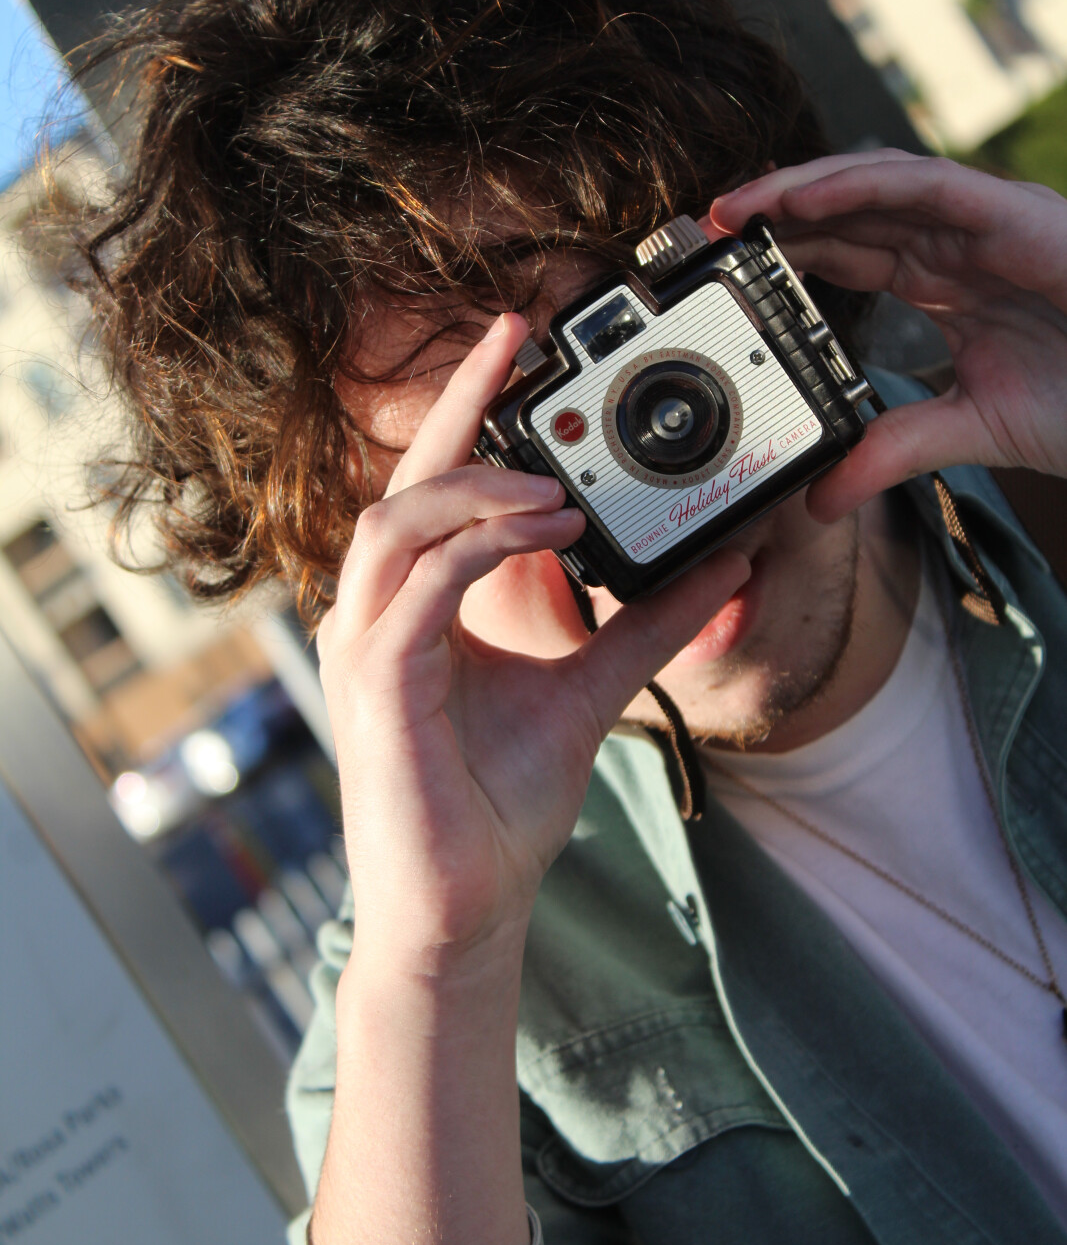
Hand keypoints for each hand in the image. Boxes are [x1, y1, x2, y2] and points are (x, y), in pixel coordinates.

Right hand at [317, 312, 749, 972]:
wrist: (469, 904)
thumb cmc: (501, 802)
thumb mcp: (592, 689)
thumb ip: (648, 625)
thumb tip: (723, 564)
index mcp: (418, 605)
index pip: (435, 486)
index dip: (469, 408)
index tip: (516, 340)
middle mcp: (380, 613)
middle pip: (404, 483)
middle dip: (460, 407)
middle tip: (519, 348)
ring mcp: (367, 648)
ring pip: (397, 525)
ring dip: (477, 489)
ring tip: (559, 488)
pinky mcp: (377, 687)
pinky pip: (416, 591)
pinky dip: (478, 550)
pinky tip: (545, 532)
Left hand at [709, 150, 1066, 520]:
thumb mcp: (969, 429)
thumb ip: (893, 451)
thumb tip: (821, 498)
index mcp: (944, 281)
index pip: (846, 254)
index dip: (782, 256)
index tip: (720, 274)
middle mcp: (955, 242)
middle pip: (846, 211)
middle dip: (772, 217)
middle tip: (701, 232)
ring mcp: (983, 220)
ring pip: (872, 184)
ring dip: (797, 191)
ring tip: (733, 209)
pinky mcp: (1010, 212)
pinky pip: (920, 183)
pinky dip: (855, 184)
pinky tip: (799, 199)